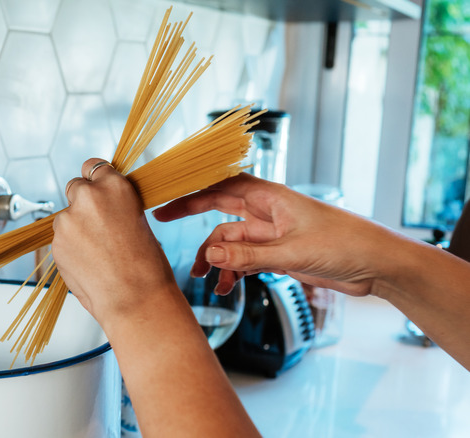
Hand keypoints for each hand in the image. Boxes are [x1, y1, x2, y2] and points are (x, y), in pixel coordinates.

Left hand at [52, 159, 176, 326]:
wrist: (135, 298)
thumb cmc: (145, 264)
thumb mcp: (137, 219)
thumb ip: (114, 204)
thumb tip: (100, 203)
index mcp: (114, 187)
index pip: (93, 167)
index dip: (94, 180)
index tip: (95, 187)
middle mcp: (87, 197)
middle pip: (74, 188)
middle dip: (82, 203)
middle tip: (97, 226)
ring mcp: (68, 220)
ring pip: (66, 218)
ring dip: (76, 229)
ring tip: (98, 253)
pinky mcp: (56, 243)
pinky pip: (61, 240)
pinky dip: (71, 249)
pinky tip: (89, 263)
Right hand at [153, 173, 393, 296]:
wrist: (378, 265)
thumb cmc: (345, 244)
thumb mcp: (292, 252)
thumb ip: (249, 256)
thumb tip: (211, 255)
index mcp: (270, 198)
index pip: (220, 186)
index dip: (190, 191)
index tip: (165, 201)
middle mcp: (267, 212)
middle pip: (218, 210)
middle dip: (192, 221)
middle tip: (162, 228)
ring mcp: (272, 234)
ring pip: (230, 242)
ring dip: (216, 259)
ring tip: (206, 279)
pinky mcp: (279, 254)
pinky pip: (245, 260)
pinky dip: (233, 272)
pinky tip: (227, 287)